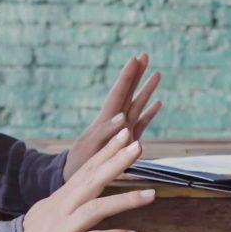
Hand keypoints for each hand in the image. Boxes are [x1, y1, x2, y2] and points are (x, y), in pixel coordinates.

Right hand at [25, 128, 154, 231]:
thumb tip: (87, 184)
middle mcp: (64, 208)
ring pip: (96, 209)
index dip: (107, 151)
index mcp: (62, 197)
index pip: (87, 168)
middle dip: (116, 162)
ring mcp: (64, 229)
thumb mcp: (49, 209)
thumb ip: (69, 197)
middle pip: (92, 180)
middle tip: (138, 145)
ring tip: (151, 195)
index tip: (126, 133)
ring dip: (125, 201)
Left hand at [64, 53, 161, 180]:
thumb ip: (105, 133)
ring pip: (137, 105)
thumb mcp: (89, 148)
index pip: (118, 93)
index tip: (134, 58)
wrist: (72, 176)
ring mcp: (122, 130)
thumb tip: (122, 118)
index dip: (127, 76)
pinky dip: (150, 112)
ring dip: (146, 90)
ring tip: (157, 74)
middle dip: (136, 74)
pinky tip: (158, 103)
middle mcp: (116, 121)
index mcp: (106, 120)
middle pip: (128, 93)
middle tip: (144, 55)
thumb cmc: (79, 164)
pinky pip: (141, 123)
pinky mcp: (127, 141)